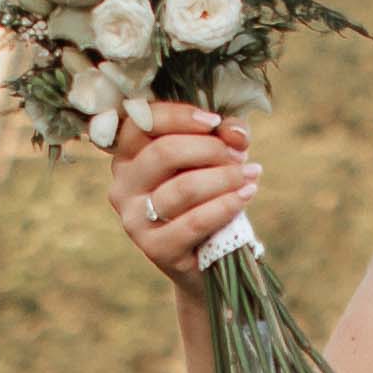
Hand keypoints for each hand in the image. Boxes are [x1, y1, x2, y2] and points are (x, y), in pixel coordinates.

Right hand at [99, 102, 254, 278]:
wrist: (209, 256)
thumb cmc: (208, 195)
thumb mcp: (216, 157)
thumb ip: (225, 135)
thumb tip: (232, 132)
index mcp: (128, 157)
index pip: (142, 122)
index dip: (180, 116)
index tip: (215, 122)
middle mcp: (123, 186)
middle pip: (164, 152)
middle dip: (211, 149)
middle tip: (239, 156)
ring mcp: (134, 219)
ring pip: (183, 187)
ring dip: (225, 177)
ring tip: (250, 175)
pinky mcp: (155, 248)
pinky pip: (195, 221)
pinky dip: (226, 205)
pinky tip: (246, 195)